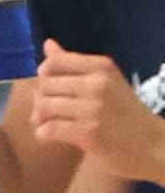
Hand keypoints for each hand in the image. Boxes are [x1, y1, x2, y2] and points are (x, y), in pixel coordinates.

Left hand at [32, 37, 164, 182]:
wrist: (156, 147)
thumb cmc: (128, 113)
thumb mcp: (107, 81)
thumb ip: (75, 64)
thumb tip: (47, 44)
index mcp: (100, 67)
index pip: (54, 61)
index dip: (44, 73)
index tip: (49, 86)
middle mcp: (96, 84)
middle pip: (46, 84)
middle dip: (40, 97)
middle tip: (45, 110)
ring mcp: (92, 110)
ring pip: (44, 105)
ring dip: (39, 116)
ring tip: (44, 123)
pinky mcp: (89, 135)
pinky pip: (50, 129)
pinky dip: (42, 133)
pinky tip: (47, 136)